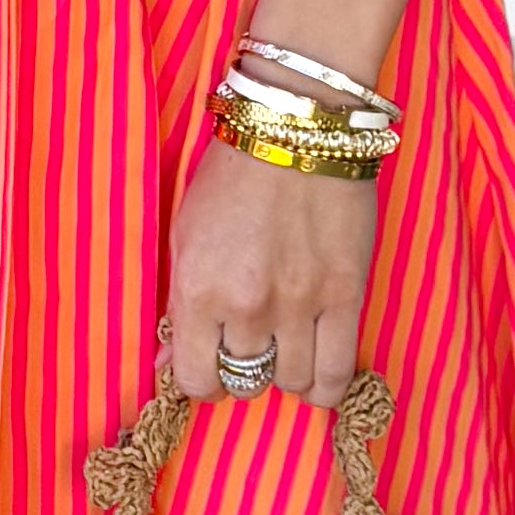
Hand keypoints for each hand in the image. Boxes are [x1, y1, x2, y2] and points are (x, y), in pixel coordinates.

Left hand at [163, 133, 378, 406]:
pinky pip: (337, 372)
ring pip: (291, 382)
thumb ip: (178, 305)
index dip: (201, 379)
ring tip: (284, 351)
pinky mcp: (346, 295)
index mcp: (198, 290)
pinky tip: (317, 375)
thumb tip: (169, 363)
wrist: (296, 129)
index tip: (208, 365)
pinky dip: (325, 386)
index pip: (195, 380)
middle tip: (248, 348)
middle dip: (242, 371)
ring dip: (284, 374)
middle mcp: (246, 307)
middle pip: (243, 382)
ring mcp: (300, 304)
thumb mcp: (184, 234)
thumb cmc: (233, 175)